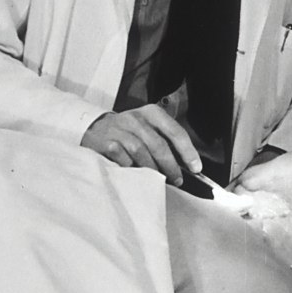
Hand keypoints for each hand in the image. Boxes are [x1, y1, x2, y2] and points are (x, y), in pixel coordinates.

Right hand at [81, 105, 201, 184]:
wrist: (95, 127)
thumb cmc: (130, 131)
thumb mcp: (149, 127)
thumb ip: (166, 140)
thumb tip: (187, 163)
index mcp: (152, 113)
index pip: (174, 131)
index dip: (187, 151)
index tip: (196, 168)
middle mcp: (136, 118)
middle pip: (158, 144)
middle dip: (170, 165)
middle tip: (177, 179)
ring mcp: (120, 129)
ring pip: (141, 152)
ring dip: (152, 169)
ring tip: (159, 179)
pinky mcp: (106, 142)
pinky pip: (123, 159)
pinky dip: (131, 168)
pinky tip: (136, 173)